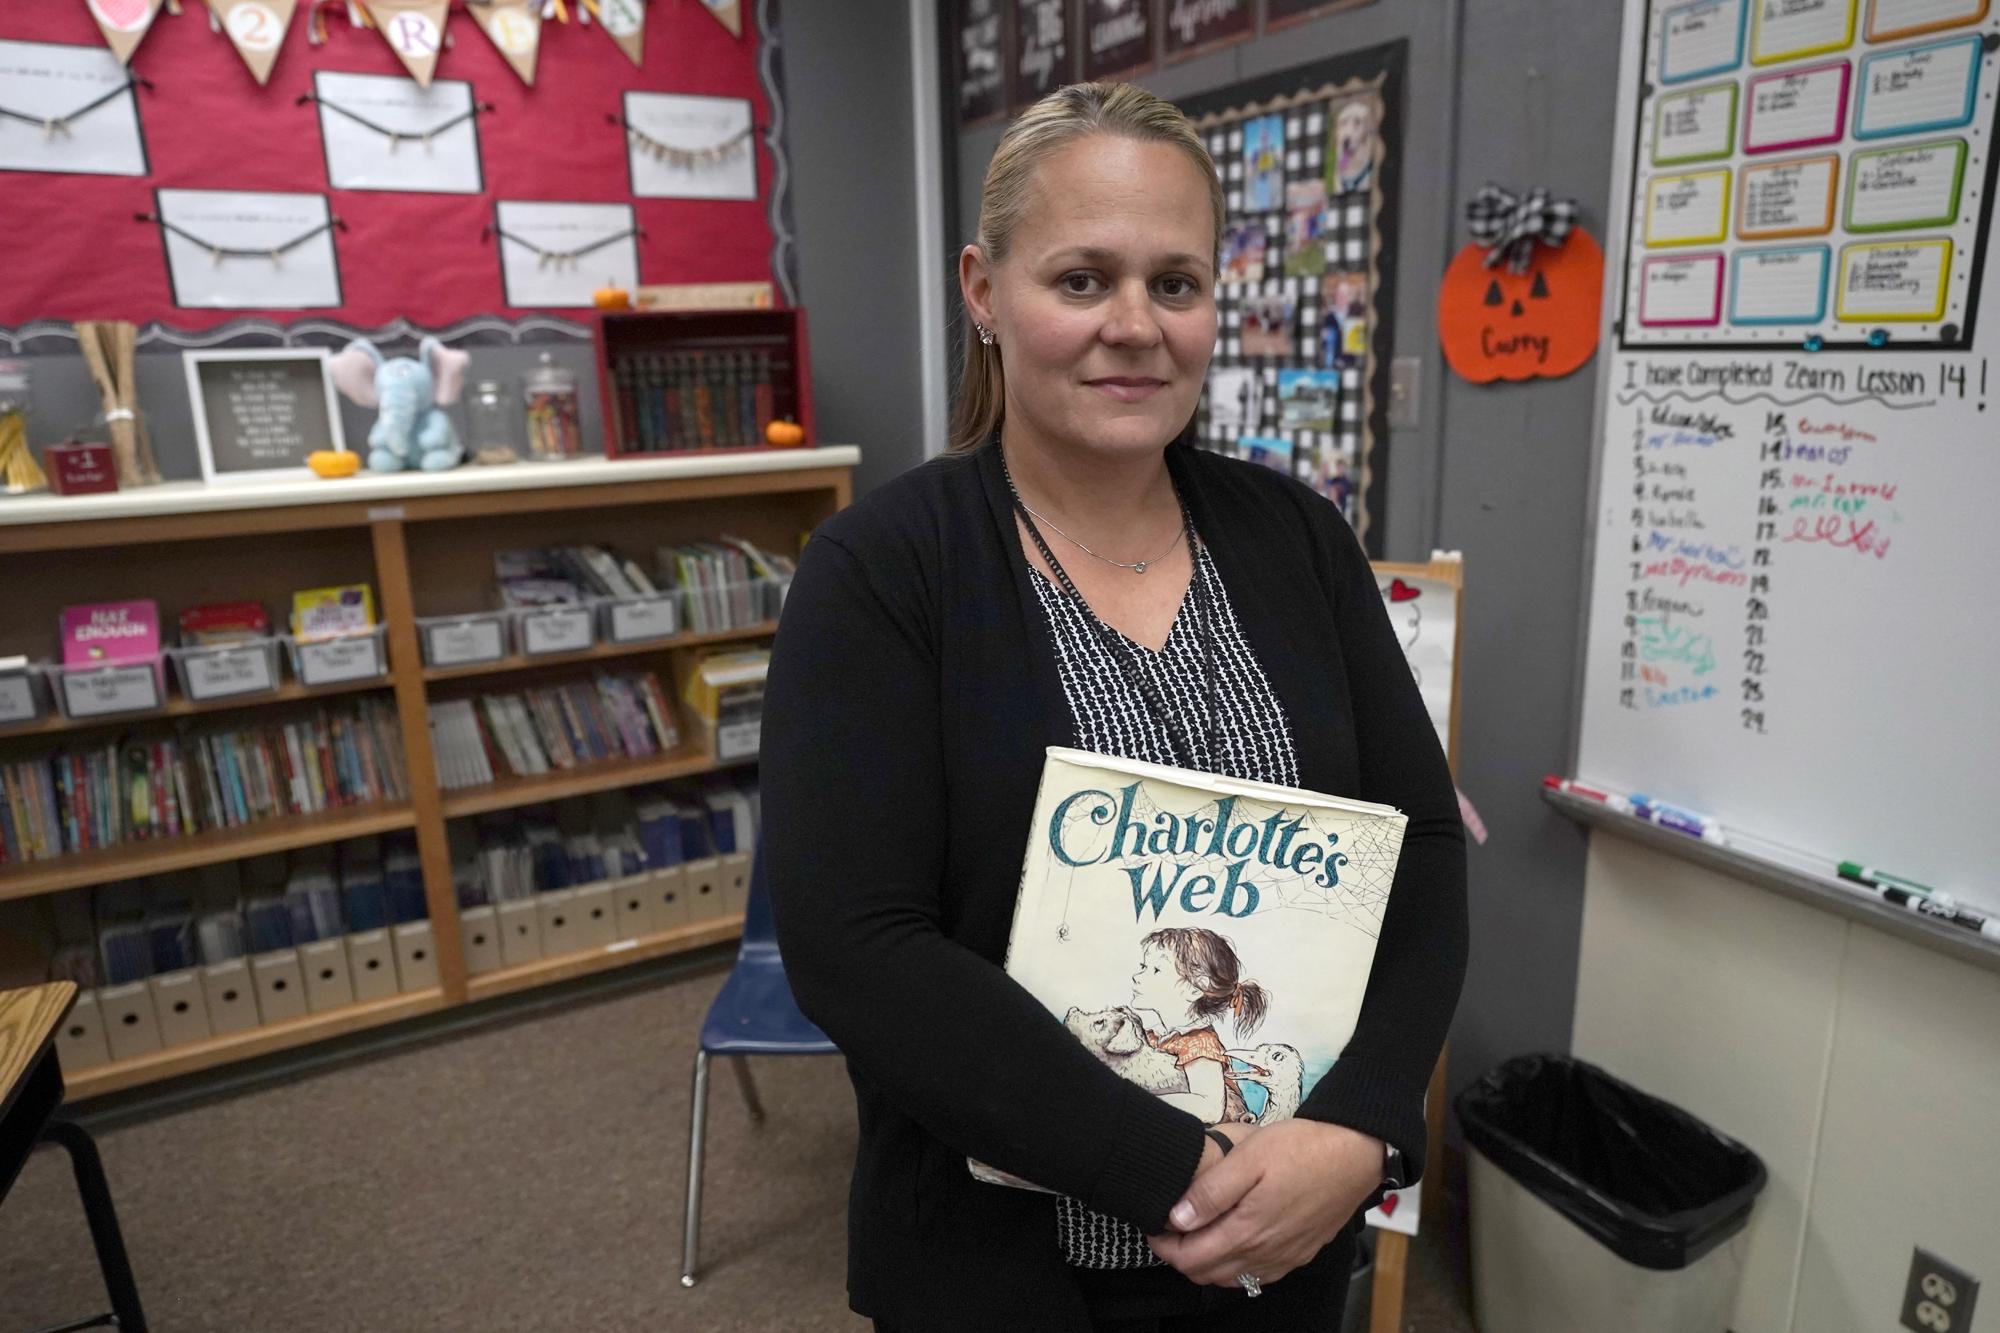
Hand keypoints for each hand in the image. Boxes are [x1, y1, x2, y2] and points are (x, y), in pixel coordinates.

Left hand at [1148, 1120, 1382, 1287]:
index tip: (1153, 1225)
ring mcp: (1285, 1258)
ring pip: (1232, 1278)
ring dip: (1207, 1263)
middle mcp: (1265, 1255)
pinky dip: (1235, 1266)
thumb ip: (1211, 1192)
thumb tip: (1177, 1219)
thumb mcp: (1249, 1158)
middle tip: (1169, 1228)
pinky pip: (1257, 1276)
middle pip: (1207, 1274)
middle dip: (1181, 1256)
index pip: (1190, 1258)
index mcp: (1247, 1232)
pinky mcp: (1300, 1254)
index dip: (1164, 1246)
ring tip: (1197, 1232)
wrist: (1356, 1154)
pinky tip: (1233, 1242)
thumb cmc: (1301, 1149)